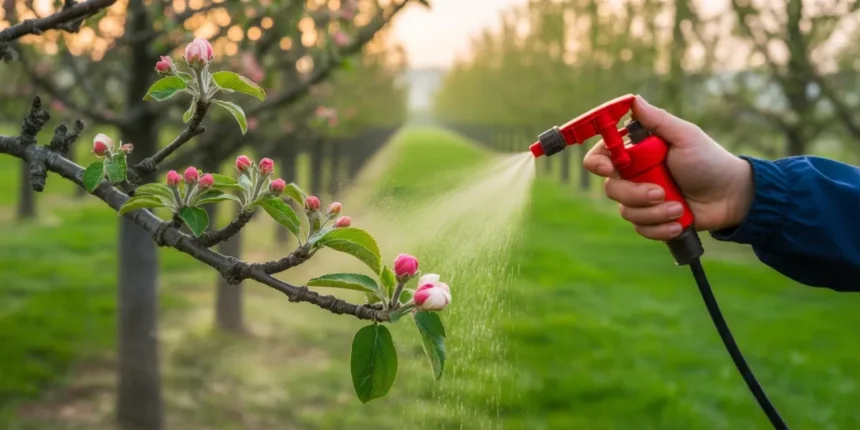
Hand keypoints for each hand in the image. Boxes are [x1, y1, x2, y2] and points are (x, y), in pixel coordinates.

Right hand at [583, 95, 754, 240]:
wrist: (731, 197)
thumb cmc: (709, 161)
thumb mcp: (686, 136)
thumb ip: (658, 120)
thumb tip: (634, 100)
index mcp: (636, 152)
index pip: (601, 155)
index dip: (598, 163)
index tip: (610, 169)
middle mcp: (634, 175)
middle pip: (611, 188)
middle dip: (636, 194)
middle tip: (660, 193)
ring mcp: (641, 198)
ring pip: (626, 211)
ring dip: (654, 213)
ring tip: (678, 208)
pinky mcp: (651, 219)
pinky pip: (640, 228)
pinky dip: (659, 228)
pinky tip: (677, 223)